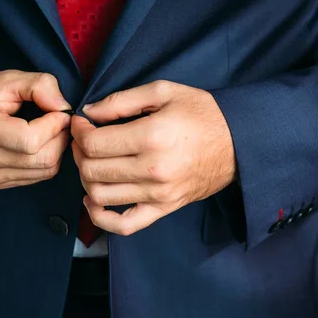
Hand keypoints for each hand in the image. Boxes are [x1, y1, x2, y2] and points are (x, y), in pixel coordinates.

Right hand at [0, 70, 71, 188]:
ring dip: (58, 149)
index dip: (54, 124)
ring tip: (52, 129)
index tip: (60, 110)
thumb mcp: (8, 78)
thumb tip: (64, 108)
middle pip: (43, 158)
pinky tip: (42, 142)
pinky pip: (39, 176)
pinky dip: (48, 159)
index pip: (31, 139)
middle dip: (61, 137)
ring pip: (46, 170)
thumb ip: (40, 85)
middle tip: (60, 120)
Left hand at [71, 80, 235, 235]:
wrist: (238, 142)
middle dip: (79, 152)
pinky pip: (124, 226)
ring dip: (86, 178)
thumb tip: (89, 113)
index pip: (94, 144)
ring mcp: (158, 194)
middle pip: (92, 169)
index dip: (79, 132)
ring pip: (100, 195)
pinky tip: (93, 199)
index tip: (82, 122)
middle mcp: (153, 169)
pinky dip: (100, 218)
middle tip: (85, 139)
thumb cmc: (201, 113)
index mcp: (151, 136)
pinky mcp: (163, 209)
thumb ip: (121, 100)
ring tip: (92, 162)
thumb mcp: (163, 92)